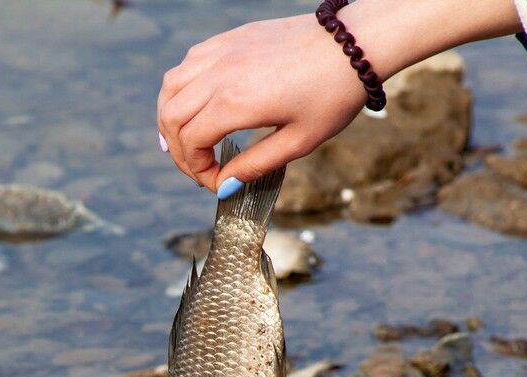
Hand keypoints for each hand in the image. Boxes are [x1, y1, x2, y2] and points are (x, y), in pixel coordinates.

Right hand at [156, 0, 523, 194]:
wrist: (354, 44)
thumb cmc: (333, 94)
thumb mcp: (298, 142)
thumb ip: (254, 166)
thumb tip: (224, 188)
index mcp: (235, 103)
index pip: (190, 143)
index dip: (196, 171)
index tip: (217, 183)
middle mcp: (219, 74)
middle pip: (171, 117)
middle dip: (178, 151)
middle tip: (199, 168)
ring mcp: (222, 52)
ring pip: (171, 87)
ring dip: (172, 117)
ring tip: (187, 138)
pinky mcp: (230, 39)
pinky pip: (188, 63)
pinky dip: (183, 88)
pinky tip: (199, 103)